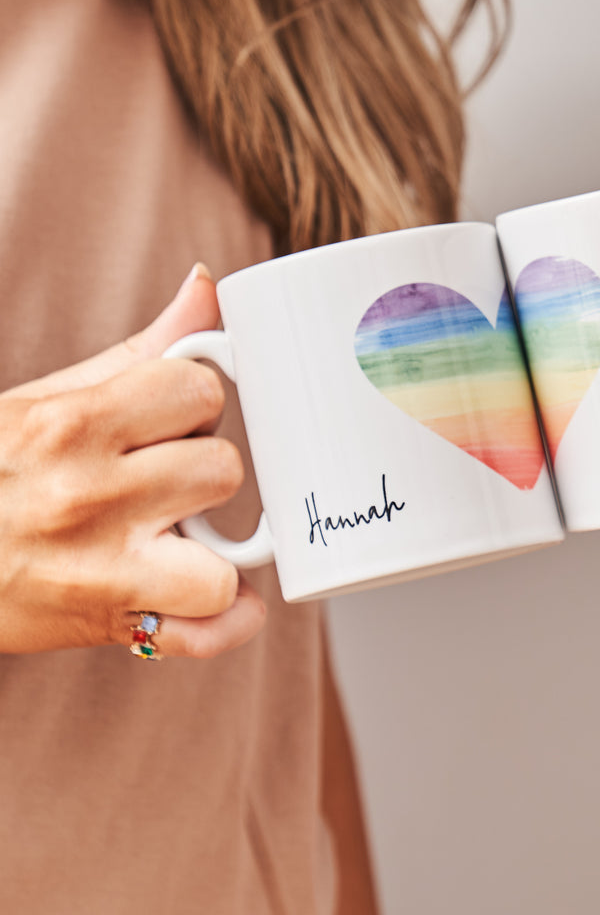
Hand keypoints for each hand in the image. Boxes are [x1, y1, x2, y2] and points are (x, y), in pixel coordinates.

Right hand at [0, 265, 265, 656]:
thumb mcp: (52, 398)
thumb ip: (145, 347)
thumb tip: (209, 285)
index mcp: (72, 425)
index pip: (199, 391)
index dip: (196, 402)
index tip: (175, 416)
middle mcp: (86, 496)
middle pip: (222, 469)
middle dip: (204, 471)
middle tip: (168, 481)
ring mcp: (98, 571)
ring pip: (228, 560)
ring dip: (216, 550)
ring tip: (182, 540)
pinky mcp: (106, 627)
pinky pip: (204, 634)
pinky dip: (225, 623)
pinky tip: (217, 599)